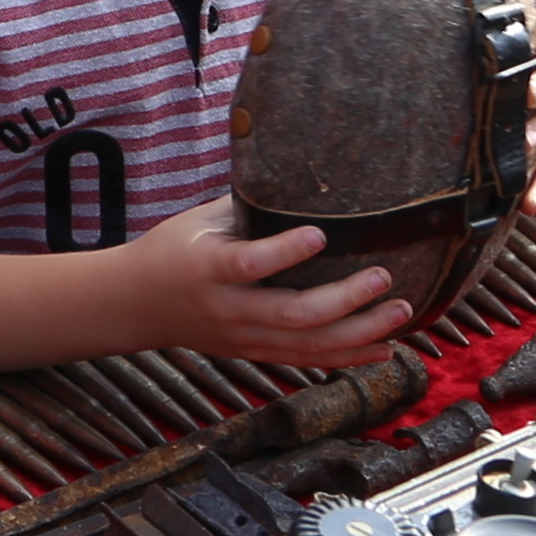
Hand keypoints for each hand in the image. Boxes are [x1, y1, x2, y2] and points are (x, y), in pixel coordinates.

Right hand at [128, 205, 410, 366]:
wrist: (134, 305)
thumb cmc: (171, 249)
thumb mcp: (198, 220)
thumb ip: (247, 207)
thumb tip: (299, 175)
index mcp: (207, 268)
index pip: (248, 264)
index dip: (285, 252)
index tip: (321, 234)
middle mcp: (227, 309)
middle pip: (292, 315)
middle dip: (345, 300)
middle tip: (385, 277)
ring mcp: (241, 338)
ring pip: (307, 346)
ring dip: (359, 332)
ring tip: (401, 313)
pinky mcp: (252, 354)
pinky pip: (306, 360)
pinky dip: (348, 356)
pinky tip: (383, 348)